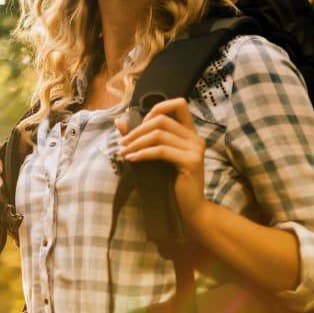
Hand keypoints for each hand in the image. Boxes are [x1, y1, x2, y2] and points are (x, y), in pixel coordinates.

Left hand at [115, 97, 208, 225]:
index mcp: (189, 133)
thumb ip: (140, 137)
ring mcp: (195, 149)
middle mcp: (195, 138)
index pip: (178, 104)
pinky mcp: (191, 162)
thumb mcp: (154, 156)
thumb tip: (118, 121)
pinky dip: (143, 153)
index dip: (157, 108)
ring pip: (159, 134)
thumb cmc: (171, 182)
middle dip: (137, 129)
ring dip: (136, 142)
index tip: (139, 124)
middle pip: (161, 119)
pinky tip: (131, 159)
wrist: (190, 208)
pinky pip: (161, 151)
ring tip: (123, 152)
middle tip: (122, 142)